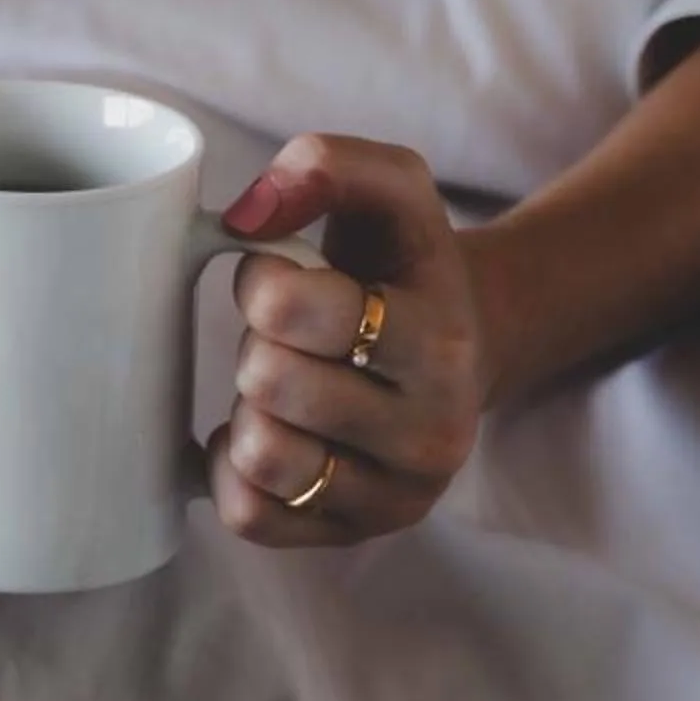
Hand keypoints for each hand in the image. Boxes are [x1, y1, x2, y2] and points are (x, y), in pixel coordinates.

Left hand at [207, 135, 493, 548]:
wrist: (465, 350)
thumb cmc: (404, 267)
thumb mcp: (392, 189)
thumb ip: (326, 164)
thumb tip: (246, 215)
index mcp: (442, 339)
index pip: (293, 308)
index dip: (260, 279)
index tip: (277, 274)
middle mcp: (433, 431)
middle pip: (269, 381)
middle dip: (258, 343)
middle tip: (286, 337)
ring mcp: (396, 495)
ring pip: (260, 456)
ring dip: (248, 409)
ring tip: (283, 387)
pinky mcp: (352, 535)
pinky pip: (248, 516)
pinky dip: (234, 470)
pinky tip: (267, 432)